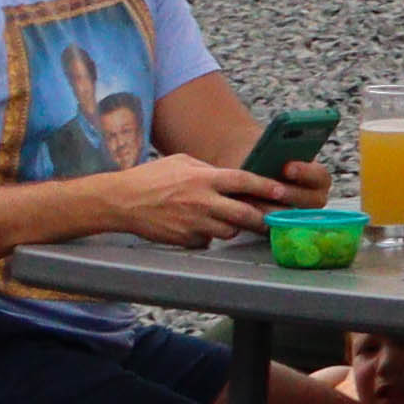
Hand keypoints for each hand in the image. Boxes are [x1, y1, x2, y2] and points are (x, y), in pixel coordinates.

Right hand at [114, 152, 288, 248]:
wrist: (120, 201)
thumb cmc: (151, 178)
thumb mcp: (182, 162)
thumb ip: (209, 169)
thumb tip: (232, 176)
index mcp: (203, 179)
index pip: (243, 181)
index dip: (266, 187)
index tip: (282, 192)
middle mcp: (201, 202)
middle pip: (244, 214)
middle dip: (262, 218)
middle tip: (272, 219)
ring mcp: (193, 223)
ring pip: (229, 231)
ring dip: (233, 227)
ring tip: (226, 219)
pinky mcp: (183, 239)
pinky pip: (207, 241)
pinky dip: (208, 236)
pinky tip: (199, 227)